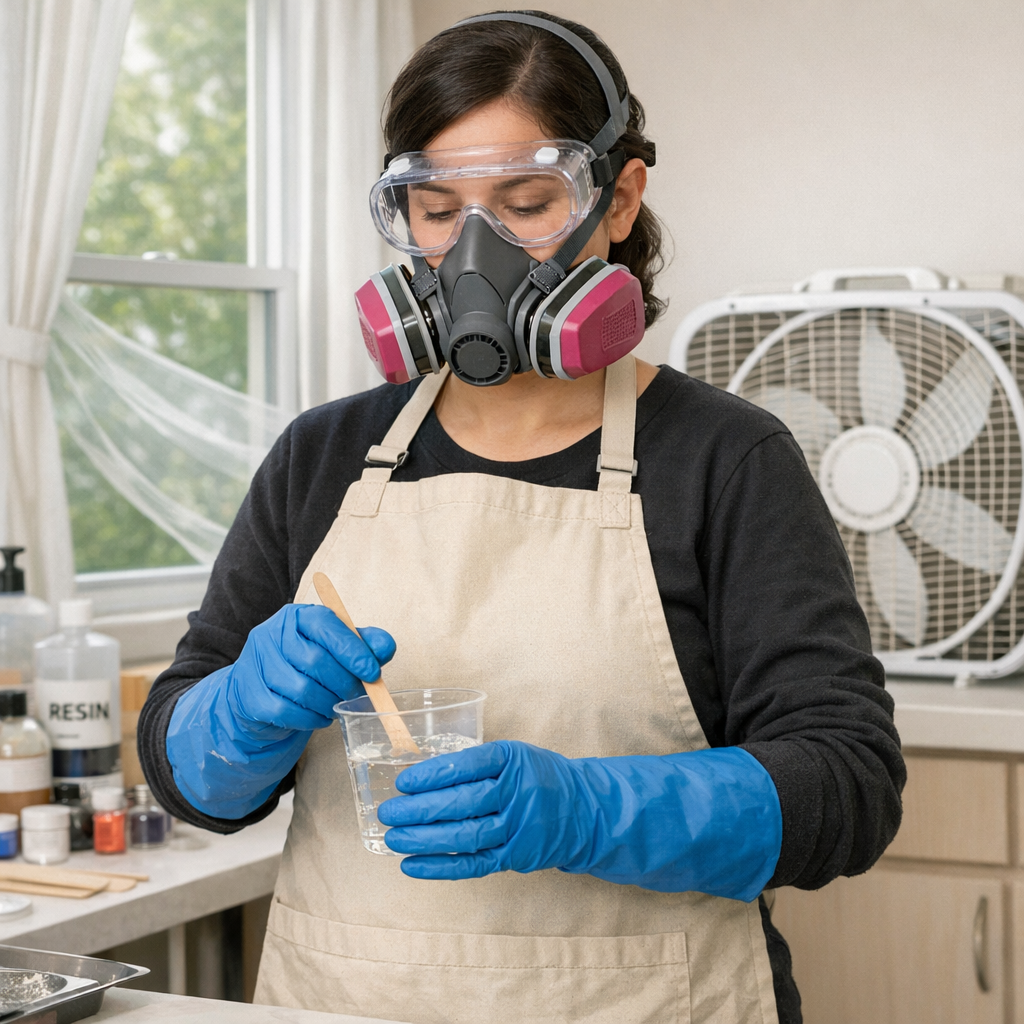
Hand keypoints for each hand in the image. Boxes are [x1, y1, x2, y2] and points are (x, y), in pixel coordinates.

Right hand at [224, 603, 394, 734]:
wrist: (264, 690)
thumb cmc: (307, 665)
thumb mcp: (337, 648)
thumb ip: (364, 644)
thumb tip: (385, 647)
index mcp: (297, 616)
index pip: (326, 625)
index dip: (352, 650)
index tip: (372, 672)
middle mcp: (271, 634)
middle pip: (315, 660)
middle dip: (344, 682)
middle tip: (357, 694)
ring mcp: (256, 664)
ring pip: (302, 689)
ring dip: (328, 703)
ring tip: (337, 705)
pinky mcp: (250, 695)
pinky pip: (287, 712)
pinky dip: (310, 719)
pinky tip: (319, 716)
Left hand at [378, 740, 781, 901]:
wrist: (584, 809)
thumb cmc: (537, 776)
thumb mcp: (514, 755)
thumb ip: (475, 763)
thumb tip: (417, 773)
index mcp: (513, 759)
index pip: (466, 765)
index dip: (432, 775)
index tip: (403, 781)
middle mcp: (517, 792)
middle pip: (462, 802)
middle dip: (419, 809)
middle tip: (387, 813)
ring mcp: (519, 827)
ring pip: (464, 835)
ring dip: (423, 839)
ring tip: (391, 839)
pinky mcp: (516, 856)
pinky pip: (473, 864)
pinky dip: (440, 866)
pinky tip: (411, 865)